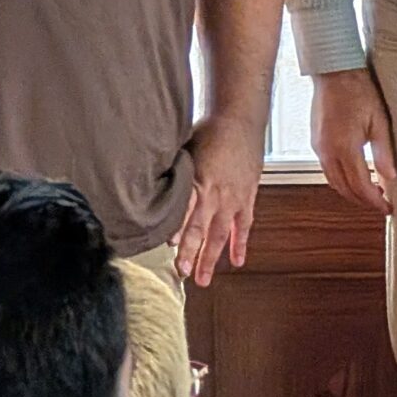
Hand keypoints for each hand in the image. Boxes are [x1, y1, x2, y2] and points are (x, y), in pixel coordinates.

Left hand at [174, 114, 259, 286]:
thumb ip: (172, 172)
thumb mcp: (184, 149)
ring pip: (221, 233)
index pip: (185, 210)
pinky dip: (240, 244)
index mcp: (198, 180)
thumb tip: (150, 187)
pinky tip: (236, 261)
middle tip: (182, 273)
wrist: (240, 118)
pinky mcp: (247, 196)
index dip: (177, 229)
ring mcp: (234, 197)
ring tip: (203, 279)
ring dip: (212, 257)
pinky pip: (244, 225)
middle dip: (191, 252)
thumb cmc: (209, 129)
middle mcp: (216, 193)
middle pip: (201, 228)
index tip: (169, 246)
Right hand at [311, 67, 396, 212]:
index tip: (387, 208)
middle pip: (345, 189)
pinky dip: (340, 180)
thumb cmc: (359, 90)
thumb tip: (391, 177)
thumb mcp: (379, 120)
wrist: (334, 71)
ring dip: (351, 192)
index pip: (361, 186)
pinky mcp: (315, 142)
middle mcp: (327, 152)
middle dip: (363, 201)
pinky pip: (327, 170)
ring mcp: (318, 147)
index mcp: (345, 148)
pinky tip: (354, 176)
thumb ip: (384, 151)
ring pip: (333, 182)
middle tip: (381, 204)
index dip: (375, 201)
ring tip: (370, 192)